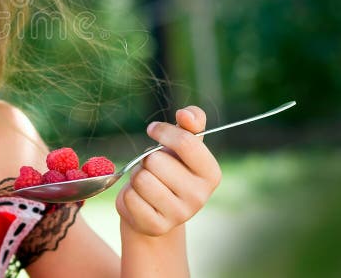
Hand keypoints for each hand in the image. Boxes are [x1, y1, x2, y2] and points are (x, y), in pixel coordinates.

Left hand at [115, 106, 221, 236]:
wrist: (156, 208)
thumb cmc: (171, 168)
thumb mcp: (183, 143)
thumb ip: (192, 122)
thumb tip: (186, 114)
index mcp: (211, 173)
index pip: (186, 142)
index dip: (163, 131)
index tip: (153, 129)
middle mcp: (200, 196)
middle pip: (156, 161)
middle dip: (147, 159)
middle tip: (153, 168)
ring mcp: (179, 214)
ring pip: (141, 179)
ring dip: (137, 176)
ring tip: (147, 183)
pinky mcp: (157, 226)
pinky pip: (130, 198)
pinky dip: (129, 195)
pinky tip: (141, 200)